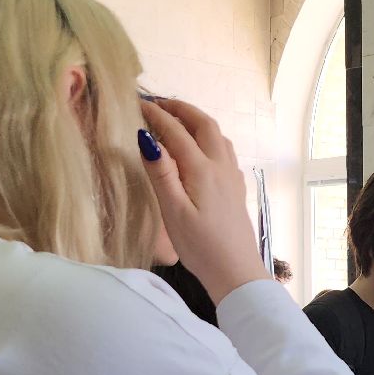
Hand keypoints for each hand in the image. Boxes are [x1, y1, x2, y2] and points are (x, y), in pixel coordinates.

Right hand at [139, 98, 266, 302]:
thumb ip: (161, 173)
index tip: (137, 103)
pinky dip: (209, 137)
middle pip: (204, 124)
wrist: (236, 271)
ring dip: (197, 120)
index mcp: (202, 169)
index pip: (176, 131)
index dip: (156, 115)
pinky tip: (200, 148)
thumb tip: (147, 138)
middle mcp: (221, 166)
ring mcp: (232, 176)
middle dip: (181, 108)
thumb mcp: (173, 212)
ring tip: (177, 119)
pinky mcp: (236, 188)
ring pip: (217, 135)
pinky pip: (224, 150)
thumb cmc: (200, 246)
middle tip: (159, 103)